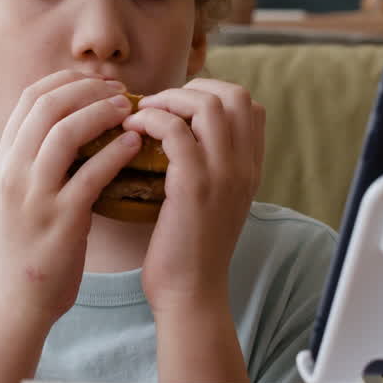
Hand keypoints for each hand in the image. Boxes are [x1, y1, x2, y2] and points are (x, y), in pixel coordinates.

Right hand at [0, 70, 144, 325]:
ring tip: (130, 109)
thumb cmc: (28, 243)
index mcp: (5, 159)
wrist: (17, 298)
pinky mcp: (60, 220)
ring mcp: (34, 195)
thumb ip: (37, 158)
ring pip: (64, 133)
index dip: (66, 81)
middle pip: (47, 106)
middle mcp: (14, 171)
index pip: (30, 98)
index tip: (97, 81)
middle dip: (87, 90)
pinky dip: (114, 153)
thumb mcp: (21, 192)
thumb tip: (70, 122)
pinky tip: (134, 144)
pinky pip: (90, 175)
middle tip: (120, 90)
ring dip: (100, 113)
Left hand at [123, 79, 264, 313]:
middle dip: (192, 88)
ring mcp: (223, 175)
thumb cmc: (189, 250)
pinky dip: (151, 119)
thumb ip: (212, 169)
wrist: (190, 293)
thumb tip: (182, 135)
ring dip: (169, 99)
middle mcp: (244, 167)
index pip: (249, 105)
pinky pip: (176, 131)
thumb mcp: (214, 203)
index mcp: (251, 169)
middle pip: (234, 95)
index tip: (179, 106)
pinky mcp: (194, 187)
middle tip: (159, 104)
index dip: (212, 93)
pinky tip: (132, 129)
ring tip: (143, 112)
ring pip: (208, 105)